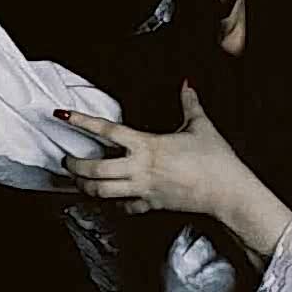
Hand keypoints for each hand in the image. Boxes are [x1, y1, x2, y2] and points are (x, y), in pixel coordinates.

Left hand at [56, 80, 252, 218]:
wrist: (227, 192)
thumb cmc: (215, 160)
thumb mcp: (201, 125)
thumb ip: (189, 103)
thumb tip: (187, 84)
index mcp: (148, 145)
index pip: (108, 130)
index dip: (83, 121)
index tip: (65, 115)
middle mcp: (140, 169)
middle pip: (96, 171)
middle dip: (75, 167)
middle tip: (66, 161)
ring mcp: (143, 189)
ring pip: (104, 193)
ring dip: (87, 187)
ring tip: (79, 181)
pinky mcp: (152, 205)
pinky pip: (125, 207)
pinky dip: (114, 204)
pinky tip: (111, 199)